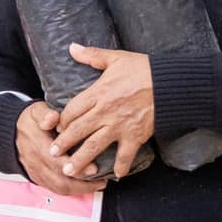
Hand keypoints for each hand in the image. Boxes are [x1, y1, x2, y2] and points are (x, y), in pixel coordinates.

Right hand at [14, 101, 106, 196]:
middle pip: (59, 180)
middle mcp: (36, 162)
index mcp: (37, 146)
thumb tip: (52, 118)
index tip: (94, 168)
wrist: (12, 132)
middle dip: (82, 183)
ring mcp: (36, 172)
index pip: (56, 161)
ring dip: (79, 189)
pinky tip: (86, 186)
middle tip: (101, 180)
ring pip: (58, 188)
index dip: (76, 167)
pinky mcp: (38, 178)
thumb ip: (45, 114)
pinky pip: (55, 189)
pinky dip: (71, 190)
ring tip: (98, 185)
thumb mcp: (36, 111)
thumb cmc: (30, 121)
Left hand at [55, 46, 155, 178]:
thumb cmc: (143, 69)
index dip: (63, 120)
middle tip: (52, 154)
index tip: (57, 127)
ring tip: (70, 170)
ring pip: (94, 146)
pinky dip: (120, 166)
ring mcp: (119, 126)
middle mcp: (105, 112)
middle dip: (63, 143)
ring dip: (81, 159)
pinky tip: (115, 174)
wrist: (169, 83)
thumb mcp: (116, 58)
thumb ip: (92, 55)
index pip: (72, 110)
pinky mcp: (135, 135)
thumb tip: (72, 47)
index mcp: (98, 93)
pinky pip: (125, 154)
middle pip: (78, 130)